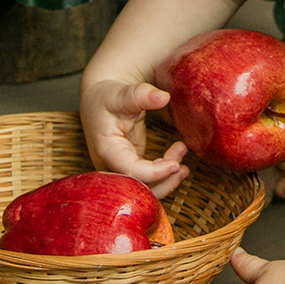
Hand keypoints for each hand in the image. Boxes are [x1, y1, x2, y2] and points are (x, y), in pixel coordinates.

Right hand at [80, 76, 188, 199]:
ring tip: (185, 165)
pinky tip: (177, 159)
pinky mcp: (131, 167)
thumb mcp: (123, 94)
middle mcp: (111, 166)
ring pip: (144, 189)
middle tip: (182, 164)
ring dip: (167, 181)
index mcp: (107, 150)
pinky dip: (164, 174)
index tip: (175, 165)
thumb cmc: (108, 97)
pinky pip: (148, 180)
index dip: (154, 173)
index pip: (130, 171)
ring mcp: (120, 169)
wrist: (99, 99)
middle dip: (163, 181)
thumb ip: (142, 95)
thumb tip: (164, 97)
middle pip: (137, 188)